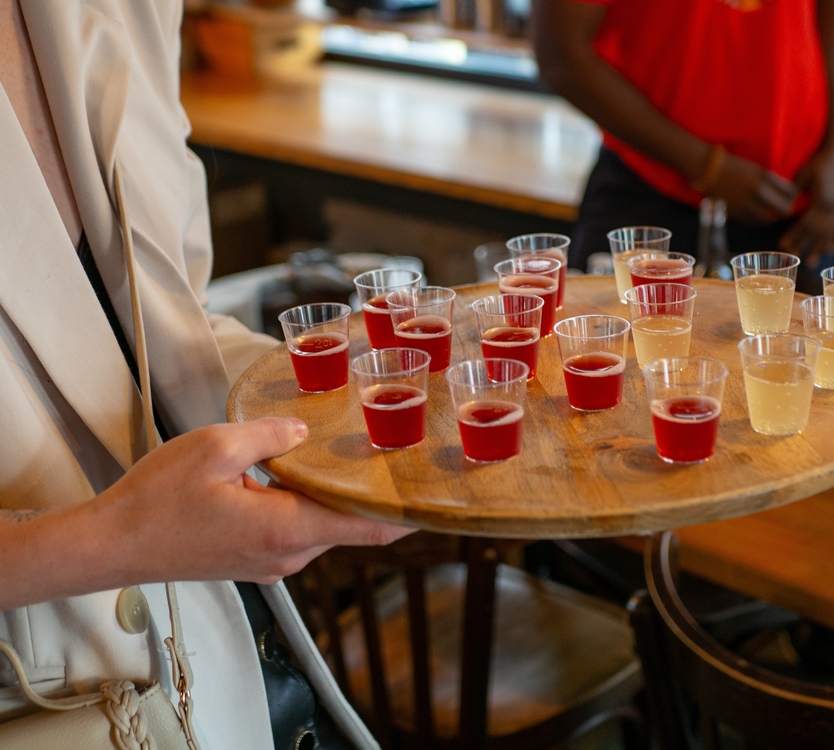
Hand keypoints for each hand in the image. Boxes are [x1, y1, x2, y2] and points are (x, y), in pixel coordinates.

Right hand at [97, 418, 413, 584]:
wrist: (113, 545)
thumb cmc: (157, 502)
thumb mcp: (216, 447)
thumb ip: (271, 435)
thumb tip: (302, 431)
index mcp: (286, 528)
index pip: (368, 529)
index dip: (407, 517)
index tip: (435, 502)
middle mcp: (287, 554)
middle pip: (347, 524)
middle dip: (368, 495)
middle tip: (389, 459)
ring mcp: (271, 563)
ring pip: (319, 526)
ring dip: (331, 497)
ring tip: (341, 461)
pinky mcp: (253, 560)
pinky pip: (294, 531)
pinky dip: (304, 507)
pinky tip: (292, 478)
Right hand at [706, 153, 798, 224]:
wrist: (708, 170)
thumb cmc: (733, 167)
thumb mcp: (756, 169)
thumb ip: (770, 182)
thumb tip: (784, 195)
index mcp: (764, 177)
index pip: (790, 192)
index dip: (793, 196)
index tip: (790, 197)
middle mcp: (757, 191)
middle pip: (784, 209)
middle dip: (786, 210)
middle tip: (785, 210)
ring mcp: (746, 203)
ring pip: (768, 219)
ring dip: (771, 217)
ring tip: (770, 214)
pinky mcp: (735, 212)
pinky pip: (751, 222)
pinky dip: (756, 221)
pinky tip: (756, 216)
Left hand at [779, 148, 833, 266]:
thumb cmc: (818, 163)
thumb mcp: (804, 174)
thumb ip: (795, 189)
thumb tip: (784, 204)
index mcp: (822, 199)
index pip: (806, 221)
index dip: (795, 233)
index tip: (783, 244)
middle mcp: (831, 206)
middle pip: (817, 231)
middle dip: (807, 246)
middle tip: (800, 263)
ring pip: (828, 232)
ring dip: (819, 249)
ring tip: (813, 264)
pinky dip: (832, 240)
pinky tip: (830, 251)